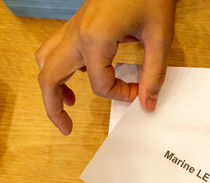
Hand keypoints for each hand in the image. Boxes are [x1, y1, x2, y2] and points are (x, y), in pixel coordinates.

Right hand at [35, 0, 175, 134]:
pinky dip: (61, 68)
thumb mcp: (160, 38)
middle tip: (67, 128)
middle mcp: (75, 34)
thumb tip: (148, 103)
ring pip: (46, 61)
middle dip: (54, 107)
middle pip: (48, 78)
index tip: (139, 93)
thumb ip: (154, 74)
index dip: (121, 95)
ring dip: (52, 86)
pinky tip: (81, 75)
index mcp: (93, 39)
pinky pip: (58, 49)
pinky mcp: (78, 24)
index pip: (100, 85)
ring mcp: (73, 27)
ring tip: (70, 104)